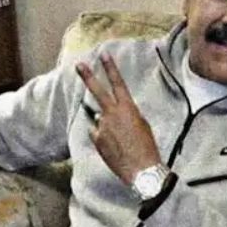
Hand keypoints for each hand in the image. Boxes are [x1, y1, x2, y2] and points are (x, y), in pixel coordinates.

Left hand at [76, 52, 160, 184]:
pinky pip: (97, 134)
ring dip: (108, 126)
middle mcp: (112, 114)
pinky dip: (103, 138)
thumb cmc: (147, 149)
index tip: (103, 55)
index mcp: (128, 109)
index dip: (110, 68)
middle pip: (98, 91)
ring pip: (100, 119)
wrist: (142, 171)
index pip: (118, 83)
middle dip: (88, 77)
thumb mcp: (142, 126)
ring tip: (121, 141)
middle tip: (79, 65)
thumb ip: (128, 114)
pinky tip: (114, 148)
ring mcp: (102, 127)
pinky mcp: (97, 140)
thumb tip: (115, 112)